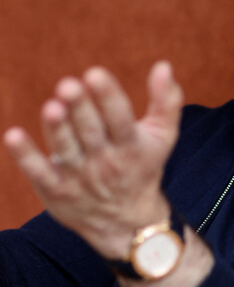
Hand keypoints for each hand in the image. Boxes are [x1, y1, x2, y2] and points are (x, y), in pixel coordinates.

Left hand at [3, 61, 183, 259]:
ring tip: (51, 106)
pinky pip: (39, 173)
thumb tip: (163, 65)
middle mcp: (106, 162)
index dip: (108, 97)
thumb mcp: (164, 135)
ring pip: (67, 150)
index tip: (95, 74)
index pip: (121, 119)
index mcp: (132, 146)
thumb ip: (166, 100)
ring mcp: (80, 178)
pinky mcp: (57, 191)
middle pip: (91, 132)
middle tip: (68, 84)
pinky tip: (12, 135)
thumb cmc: (144, 164)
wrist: (126, 221)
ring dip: (57, 129)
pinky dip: (25, 156)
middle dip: (80, 108)